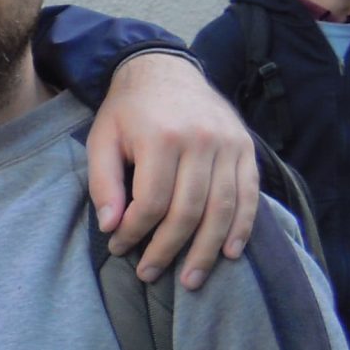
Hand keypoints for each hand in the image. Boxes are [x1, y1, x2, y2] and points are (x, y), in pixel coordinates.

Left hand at [85, 53, 259, 289]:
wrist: (165, 70)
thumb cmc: (128, 111)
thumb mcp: (102, 139)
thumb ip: (104, 183)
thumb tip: (111, 227)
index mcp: (162, 138)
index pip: (151, 202)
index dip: (134, 232)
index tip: (119, 248)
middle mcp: (200, 141)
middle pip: (188, 211)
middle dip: (168, 249)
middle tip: (149, 274)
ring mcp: (228, 144)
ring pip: (221, 209)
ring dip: (206, 250)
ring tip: (191, 279)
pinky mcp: (245, 148)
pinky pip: (248, 195)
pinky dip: (241, 227)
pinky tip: (230, 253)